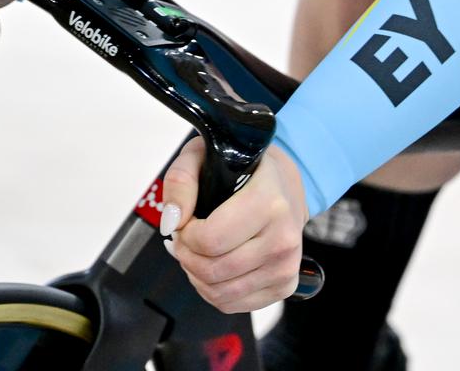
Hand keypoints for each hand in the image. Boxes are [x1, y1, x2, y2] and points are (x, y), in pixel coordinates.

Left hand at [160, 137, 309, 312]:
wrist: (286, 186)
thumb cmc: (245, 170)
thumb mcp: (204, 154)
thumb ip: (181, 180)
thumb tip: (173, 222)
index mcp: (270, 202)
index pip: (210, 240)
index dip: (186, 235)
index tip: (188, 221)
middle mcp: (283, 239)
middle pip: (212, 270)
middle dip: (187, 255)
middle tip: (187, 237)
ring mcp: (286, 266)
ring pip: (219, 293)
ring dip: (197, 275)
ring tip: (199, 251)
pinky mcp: (284, 286)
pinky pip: (231, 304)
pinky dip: (212, 290)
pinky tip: (215, 265)